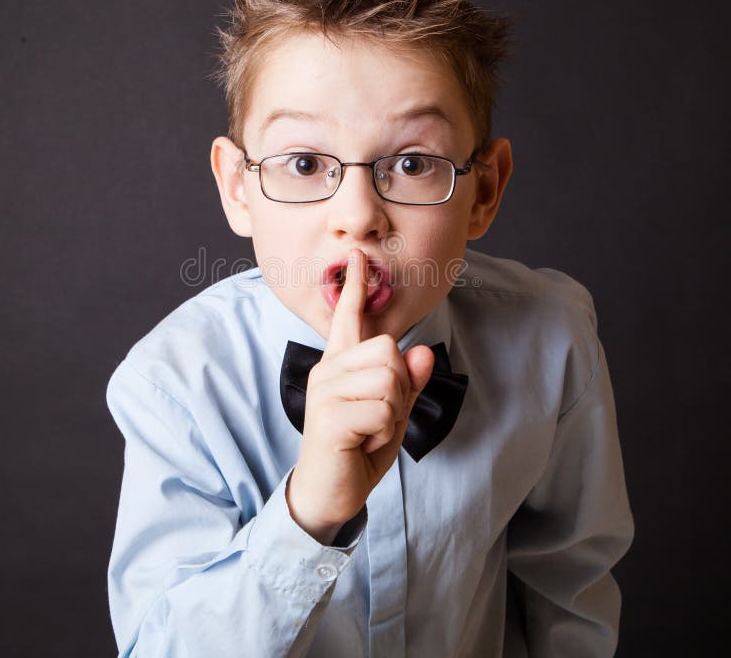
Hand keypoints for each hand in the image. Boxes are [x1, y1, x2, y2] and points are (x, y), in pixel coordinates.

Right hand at [286, 247, 435, 543]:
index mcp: (341, 365)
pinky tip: (364, 443)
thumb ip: (407, 383)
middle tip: (380, 415)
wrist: (329, 493)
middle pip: (388, 349)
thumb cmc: (357, 449)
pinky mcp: (328, 417)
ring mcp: (325, 392)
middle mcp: (328, 370)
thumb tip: (423, 351)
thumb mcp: (391, 414)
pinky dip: (386, 432)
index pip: (348, 318)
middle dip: (400, 386)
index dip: (356, 287)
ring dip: (393, 413)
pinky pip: (382, 410)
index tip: (357, 256)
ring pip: (389, 379)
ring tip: (370, 431)